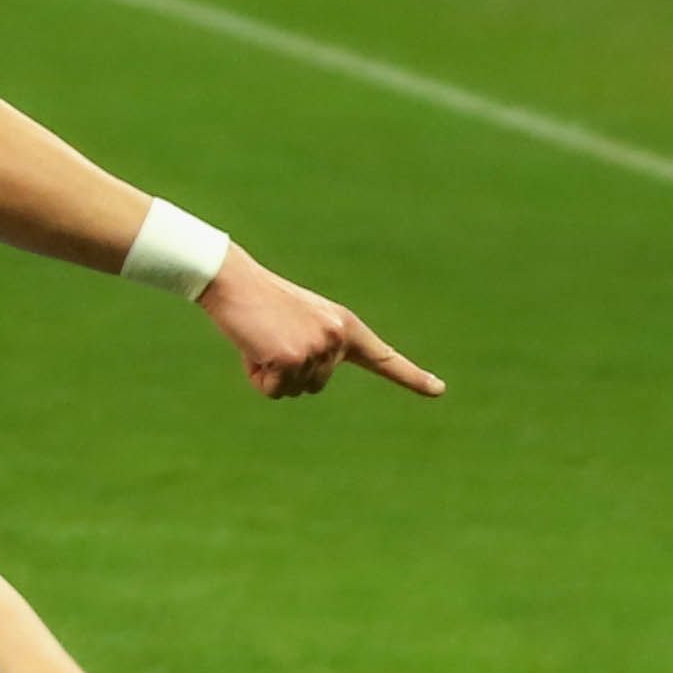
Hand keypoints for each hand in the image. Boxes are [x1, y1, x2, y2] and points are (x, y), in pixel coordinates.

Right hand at [197, 249, 444, 399]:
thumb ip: (318, 349)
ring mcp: (318, 349)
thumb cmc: (262, 303)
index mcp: (346, 326)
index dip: (412, 378)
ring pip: (294, 390)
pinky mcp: (292, 359)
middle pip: (316, 385)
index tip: (439, 390)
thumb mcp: (301, 324)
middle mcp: (338, 338)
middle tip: (272, 336)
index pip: (384, 359)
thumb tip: (308, 382)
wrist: (233, 281)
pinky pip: (273, 391)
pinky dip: (257, 376)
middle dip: (288, 370)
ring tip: (262, 338)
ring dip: (271, 373)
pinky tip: (253, 347)